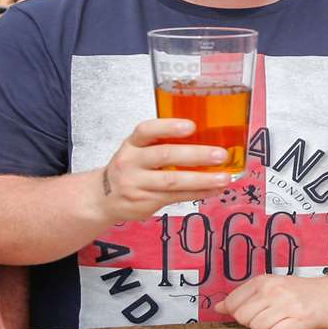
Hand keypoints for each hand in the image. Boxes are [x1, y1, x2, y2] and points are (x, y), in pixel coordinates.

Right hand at [88, 119, 235, 224]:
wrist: (103, 198)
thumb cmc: (129, 169)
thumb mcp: (137, 151)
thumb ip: (161, 143)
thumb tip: (205, 139)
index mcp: (131, 144)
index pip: (146, 130)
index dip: (168, 127)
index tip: (191, 126)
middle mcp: (131, 162)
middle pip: (164, 156)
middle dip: (195, 155)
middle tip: (220, 154)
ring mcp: (137, 184)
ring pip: (173, 181)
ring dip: (202, 179)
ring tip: (224, 177)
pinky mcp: (146, 202)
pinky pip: (176, 196)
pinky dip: (198, 193)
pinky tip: (213, 189)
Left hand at [220, 272, 327, 328]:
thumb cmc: (306, 293)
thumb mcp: (275, 287)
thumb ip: (246, 296)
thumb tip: (217, 308)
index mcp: (265, 281)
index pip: (233, 303)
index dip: (239, 314)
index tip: (254, 313)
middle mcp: (274, 290)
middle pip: (243, 318)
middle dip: (254, 324)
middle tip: (274, 318)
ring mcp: (288, 304)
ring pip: (259, 328)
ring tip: (285, 321)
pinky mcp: (302, 319)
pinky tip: (294, 326)